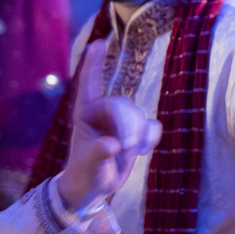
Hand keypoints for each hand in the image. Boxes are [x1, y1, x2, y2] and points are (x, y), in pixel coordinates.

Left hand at [55, 39, 160, 213]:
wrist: (92, 190)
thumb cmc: (82, 175)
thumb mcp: (86, 167)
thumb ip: (97, 154)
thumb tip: (112, 145)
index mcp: (84, 114)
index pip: (89, 85)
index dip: (94, 64)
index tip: (98, 43)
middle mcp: (102, 113)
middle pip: (123, 105)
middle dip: (128, 125)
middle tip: (126, 149)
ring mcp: (121, 122)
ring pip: (139, 115)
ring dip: (138, 135)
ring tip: (130, 155)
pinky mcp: (137, 133)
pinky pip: (152, 126)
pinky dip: (150, 138)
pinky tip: (142, 152)